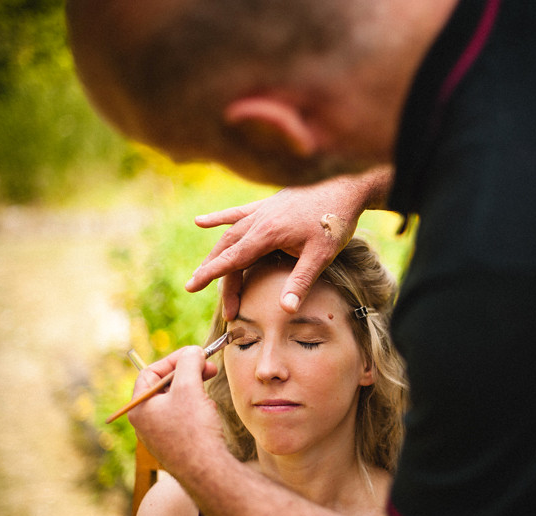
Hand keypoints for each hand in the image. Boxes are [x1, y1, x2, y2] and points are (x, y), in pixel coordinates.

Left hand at [127, 347, 224, 476]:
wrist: (206, 470)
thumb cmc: (193, 429)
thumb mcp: (189, 387)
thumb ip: (189, 363)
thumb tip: (193, 351)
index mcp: (139, 407)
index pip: (151, 372)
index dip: (174, 359)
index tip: (196, 354)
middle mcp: (145, 421)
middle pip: (165, 386)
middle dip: (188, 374)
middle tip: (210, 368)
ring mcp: (159, 434)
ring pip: (176, 401)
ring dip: (195, 391)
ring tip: (209, 396)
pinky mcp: (175, 444)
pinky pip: (184, 417)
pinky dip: (197, 408)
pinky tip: (209, 414)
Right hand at [185, 167, 392, 318]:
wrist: (345, 184)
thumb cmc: (335, 220)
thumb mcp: (322, 255)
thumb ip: (301, 281)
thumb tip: (286, 310)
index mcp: (267, 234)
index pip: (232, 259)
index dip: (210, 274)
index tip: (190, 286)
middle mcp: (258, 220)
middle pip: (228, 250)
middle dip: (213, 272)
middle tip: (203, 293)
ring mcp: (262, 210)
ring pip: (230, 234)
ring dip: (216, 253)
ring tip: (202, 271)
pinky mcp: (268, 204)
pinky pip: (237, 213)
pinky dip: (219, 219)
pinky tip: (200, 222)